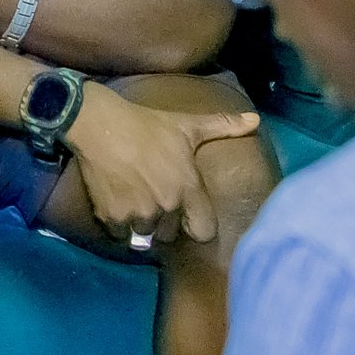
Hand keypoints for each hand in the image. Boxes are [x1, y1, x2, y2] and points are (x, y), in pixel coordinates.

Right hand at [63, 86, 259, 247]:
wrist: (97, 124)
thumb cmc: (145, 124)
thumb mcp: (186, 124)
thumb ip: (223, 126)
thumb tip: (256, 119)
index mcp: (188, 189)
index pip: (203, 231)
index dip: (195, 225)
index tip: (185, 217)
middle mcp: (166, 206)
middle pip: (169, 235)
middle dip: (163, 223)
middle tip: (153, 205)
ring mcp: (138, 213)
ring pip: (143, 234)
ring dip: (139, 224)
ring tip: (133, 206)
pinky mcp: (111, 215)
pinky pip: (118, 232)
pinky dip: (116, 223)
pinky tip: (114, 205)